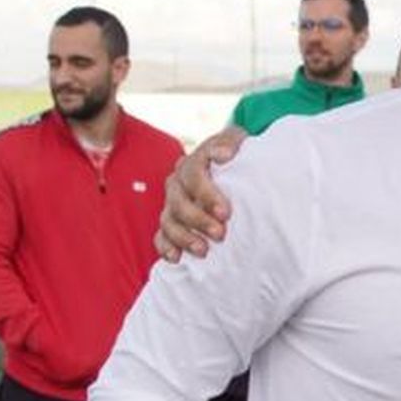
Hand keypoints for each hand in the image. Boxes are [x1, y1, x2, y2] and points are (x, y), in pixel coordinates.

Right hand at [154, 128, 246, 261]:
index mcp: (193, 163)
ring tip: (203, 250)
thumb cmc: (238, 156)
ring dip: (184, 237)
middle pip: (179, 201)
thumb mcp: (239, 142)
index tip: (225, 212)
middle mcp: (178, 183)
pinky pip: (161, 236)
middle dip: (198, 220)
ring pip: (168, 221)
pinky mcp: (171, 222)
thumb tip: (224, 155)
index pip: (193, 174)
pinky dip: (167, 247)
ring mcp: (172, 204)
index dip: (206, 194)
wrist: (234, 170)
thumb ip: (231, 141)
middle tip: (221, 233)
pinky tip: (177, 258)